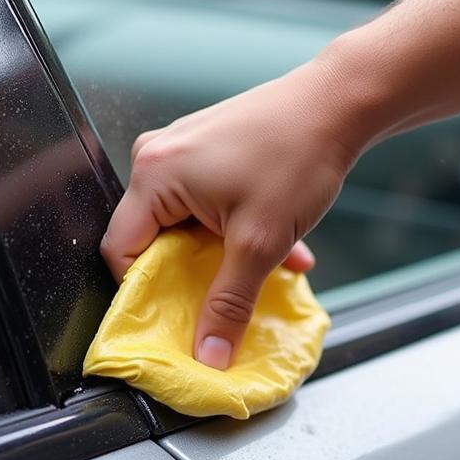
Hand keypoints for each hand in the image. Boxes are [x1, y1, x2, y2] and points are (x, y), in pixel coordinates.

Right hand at [101, 62, 355, 368]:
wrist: (339, 103)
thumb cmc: (297, 156)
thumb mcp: (260, 244)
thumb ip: (229, 305)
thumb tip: (209, 355)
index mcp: (154, 175)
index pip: (120, 250)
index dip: (143, 292)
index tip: (175, 316)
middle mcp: (158, 157)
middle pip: (152, 238)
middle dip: (190, 274)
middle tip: (221, 297)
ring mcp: (184, 149)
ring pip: (185, 223)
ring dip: (221, 254)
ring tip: (262, 267)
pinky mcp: (208, 148)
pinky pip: (205, 202)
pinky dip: (235, 229)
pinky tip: (278, 245)